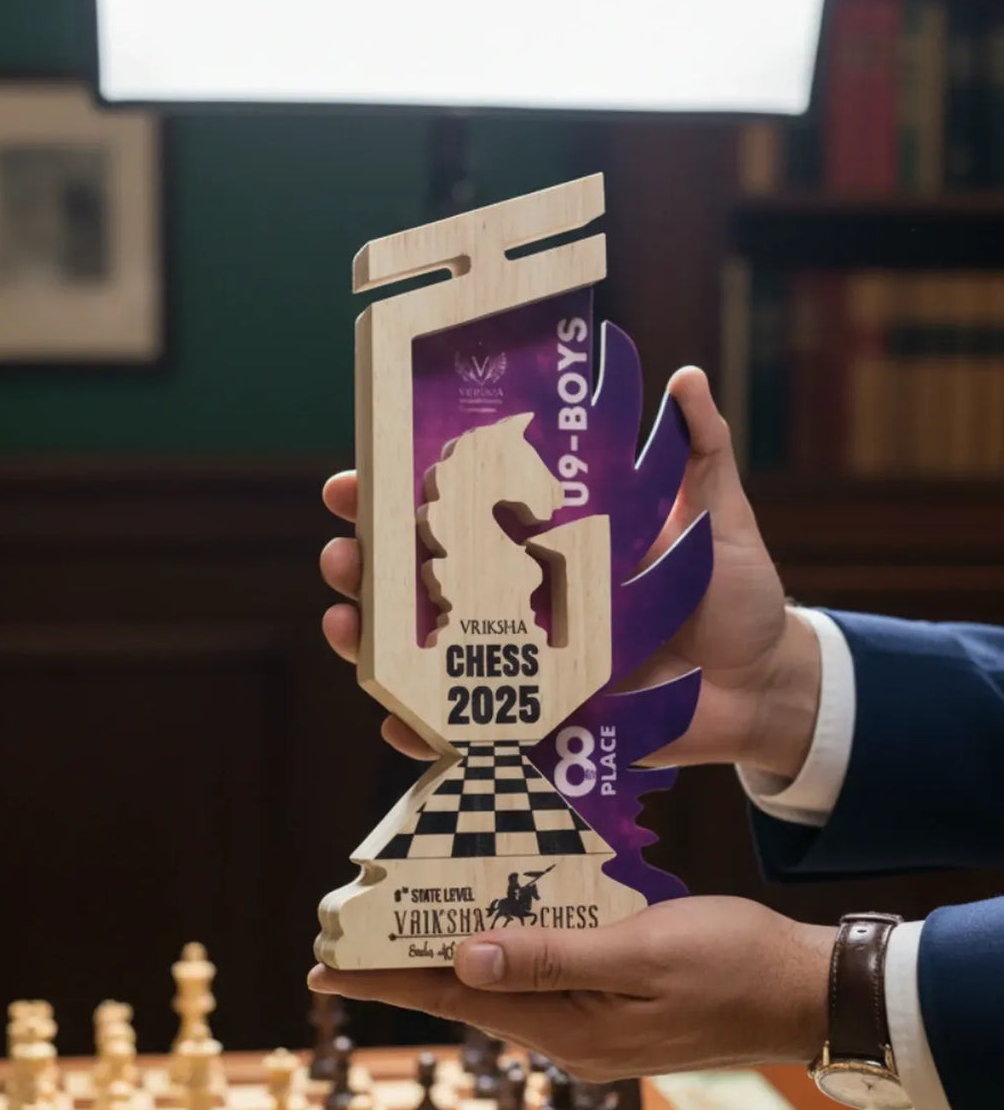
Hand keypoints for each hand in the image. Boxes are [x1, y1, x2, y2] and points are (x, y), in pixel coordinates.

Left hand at [307, 898, 834, 1079]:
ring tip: (404, 917)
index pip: (454, 1000)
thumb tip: (462, 958)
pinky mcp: (612, 1001)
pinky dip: (506, 941)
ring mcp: (592, 1021)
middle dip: (407, 964)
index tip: (322, 972)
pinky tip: (494, 914)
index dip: (385, 982)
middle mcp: (569, 1034)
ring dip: (454, 949)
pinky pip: (540, 970)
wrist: (801, 990)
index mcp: (569, 1030)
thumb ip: (550, 958)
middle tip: (350, 934)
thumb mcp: (639, 953)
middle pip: (468, 992)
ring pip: (502, 980)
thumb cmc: (730, 964)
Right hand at [320, 366, 819, 775]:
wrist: (767, 684)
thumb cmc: (735, 596)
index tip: (359, 476)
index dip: (402, 494)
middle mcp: (525, 598)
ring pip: (428, 653)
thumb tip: (684, 378)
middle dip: (367, 566)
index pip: (462, 509)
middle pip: (424, 581)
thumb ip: (700, 450)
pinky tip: (396, 720)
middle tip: (342, 555)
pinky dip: (427, 729)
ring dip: (375, 643)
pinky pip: (472, 731)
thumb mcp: (718, 516)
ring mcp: (528, 663)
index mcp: (552, 540)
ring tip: (347, 626)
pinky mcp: (545, 722)